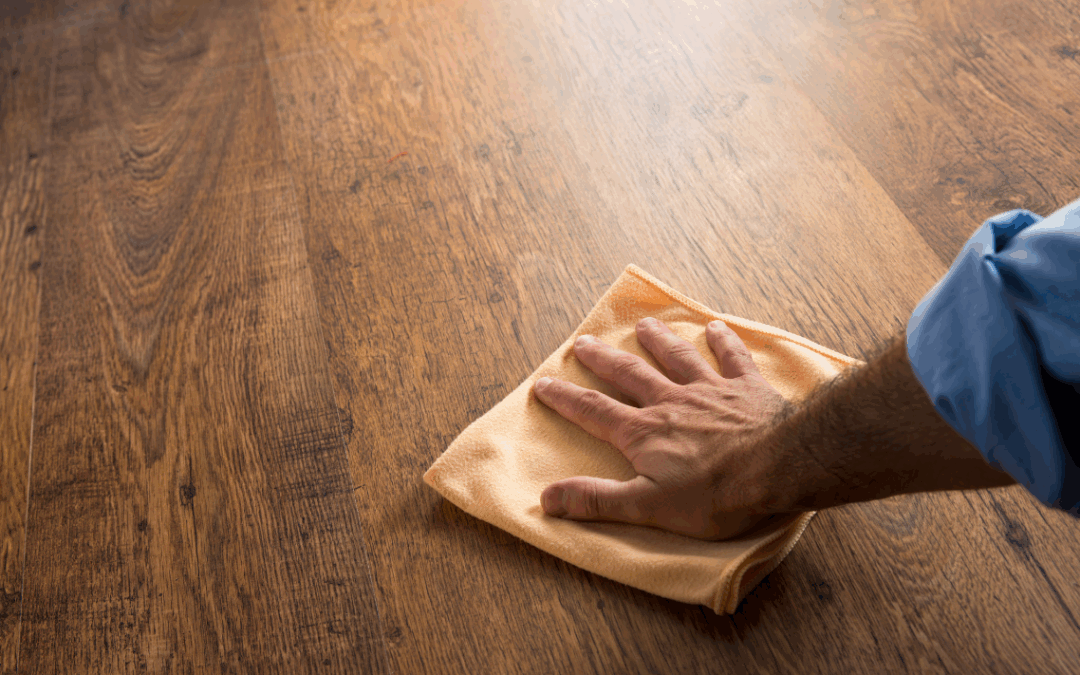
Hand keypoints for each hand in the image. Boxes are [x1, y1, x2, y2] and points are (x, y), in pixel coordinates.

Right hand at [533, 317, 792, 539]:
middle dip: (603, 359)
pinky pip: (732, 358)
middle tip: (583, 343)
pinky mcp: (748, 389)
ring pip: (677, 358)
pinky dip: (723, 342)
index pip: (593, 411)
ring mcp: (710, 391)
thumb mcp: (647, 507)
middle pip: (629, 374)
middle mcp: (671, 402)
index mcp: (644, 432)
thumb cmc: (715, 495)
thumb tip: (547, 497)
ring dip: (658, 340)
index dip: (565, 398)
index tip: (543, 382)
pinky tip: (716, 328)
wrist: (779, 467)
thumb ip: (597, 500)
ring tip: (644, 325)